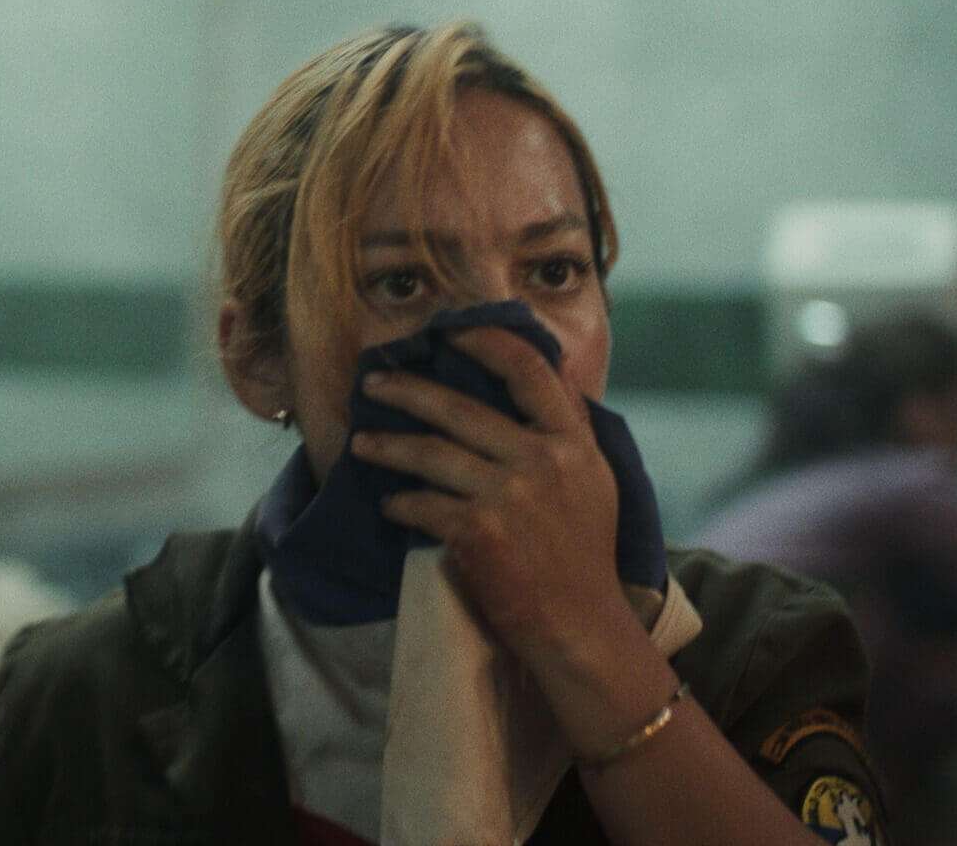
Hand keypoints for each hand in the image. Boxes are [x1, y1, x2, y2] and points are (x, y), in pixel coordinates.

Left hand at [352, 326, 628, 665]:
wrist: (580, 625)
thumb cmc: (584, 556)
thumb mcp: (594, 481)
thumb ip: (567, 434)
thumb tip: (537, 384)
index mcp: (572, 442)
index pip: (529, 370)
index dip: (487, 342)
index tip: (452, 332)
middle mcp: (541, 459)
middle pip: (461, 407)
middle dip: (409, 390)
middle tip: (374, 381)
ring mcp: (508, 494)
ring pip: (431, 453)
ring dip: (388, 447)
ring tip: (362, 444)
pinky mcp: (478, 531)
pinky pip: (422, 504)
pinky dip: (401, 504)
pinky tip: (391, 505)